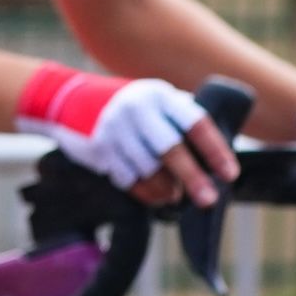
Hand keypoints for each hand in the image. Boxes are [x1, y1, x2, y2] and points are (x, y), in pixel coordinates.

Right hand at [17, 64, 237, 203]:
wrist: (66, 98)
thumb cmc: (125, 106)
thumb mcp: (151, 100)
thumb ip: (178, 121)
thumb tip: (215, 162)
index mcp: (158, 95)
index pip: (194, 123)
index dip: (215, 150)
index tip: (229, 174)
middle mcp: (136, 108)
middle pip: (171, 149)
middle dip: (193, 178)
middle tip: (208, 200)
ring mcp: (114, 128)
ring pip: (149, 169)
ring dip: (166, 189)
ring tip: (173, 195)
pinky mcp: (98, 147)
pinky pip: (128, 179)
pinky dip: (144, 192)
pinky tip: (152, 194)